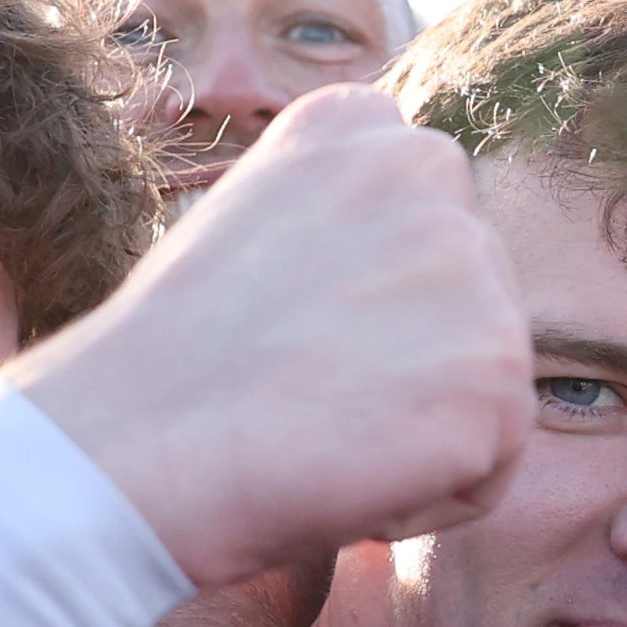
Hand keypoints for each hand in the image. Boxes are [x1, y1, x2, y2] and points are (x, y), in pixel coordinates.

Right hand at [13, 80, 531, 587]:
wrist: (128, 442)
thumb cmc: (167, 366)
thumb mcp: (252, 231)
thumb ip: (341, 223)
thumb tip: (403, 277)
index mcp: (363, 127)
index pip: (428, 230)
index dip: (365, 310)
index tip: (285, 333)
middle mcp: (431, 170)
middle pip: (471, 311)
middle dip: (405, 371)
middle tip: (299, 395)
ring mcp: (473, 270)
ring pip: (484, 391)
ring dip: (414, 436)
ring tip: (316, 432)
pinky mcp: (498, 374)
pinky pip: (488, 470)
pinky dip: (425, 498)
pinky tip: (343, 476)